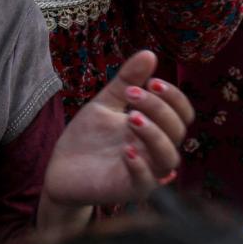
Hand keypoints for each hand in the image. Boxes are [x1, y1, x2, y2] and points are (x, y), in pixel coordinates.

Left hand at [43, 51, 193, 207]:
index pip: (182, 114)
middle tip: (132, 95)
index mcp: (154, 128)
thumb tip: (150, 53)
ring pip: (169, 158)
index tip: (151, 81)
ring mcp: (145, 172)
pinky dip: (140, 166)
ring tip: (131, 118)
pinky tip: (127, 150)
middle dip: (159, 109)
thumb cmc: (88, 138)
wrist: (61, 169)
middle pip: (178, 132)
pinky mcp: (128, 190)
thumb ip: (127, 81)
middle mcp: (155, 151)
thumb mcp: (105, 103)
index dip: (174, 97)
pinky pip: (146, 183)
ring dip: (154, 135)